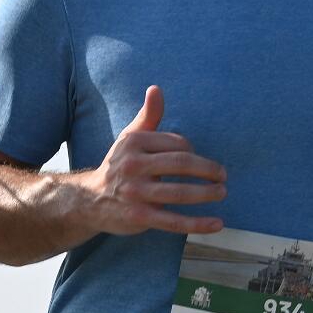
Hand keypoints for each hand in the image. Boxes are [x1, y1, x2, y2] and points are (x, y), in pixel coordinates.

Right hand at [85, 87, 226, 236]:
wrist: (90, 200)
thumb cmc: (119, 165)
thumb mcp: (129, 138)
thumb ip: (148, 115)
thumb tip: (156, 89)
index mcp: (134, 143)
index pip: (176, 143)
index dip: (194, 151)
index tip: (200, 161)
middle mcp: (132, 166)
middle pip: (181, 165)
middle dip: (208, 169)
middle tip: (223, 175)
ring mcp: (136, 193)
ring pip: (180, 192)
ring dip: (207, 193)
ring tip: (221, 192)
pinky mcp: (139, 216)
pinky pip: (174, 221)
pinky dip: (198, 224)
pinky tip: (217, 223)